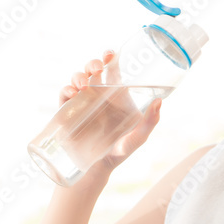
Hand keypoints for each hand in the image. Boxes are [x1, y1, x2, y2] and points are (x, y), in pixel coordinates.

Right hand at [60, 51, 161, 178]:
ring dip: (78, 76)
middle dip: (92, 63)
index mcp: (115, 95)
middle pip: (92, 70)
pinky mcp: (67, 112)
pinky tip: (72, 94)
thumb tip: (159, 102)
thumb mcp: (137, 138)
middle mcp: (98, 95)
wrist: (95, 169)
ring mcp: (82, 102)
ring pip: (77, 79)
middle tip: (96, 69)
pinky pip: (64, 96)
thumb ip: (149, 122)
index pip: (112, 70)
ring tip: (83, 85)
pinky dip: (66, 91)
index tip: (110, 54)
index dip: (110, 58)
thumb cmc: (119, 152)